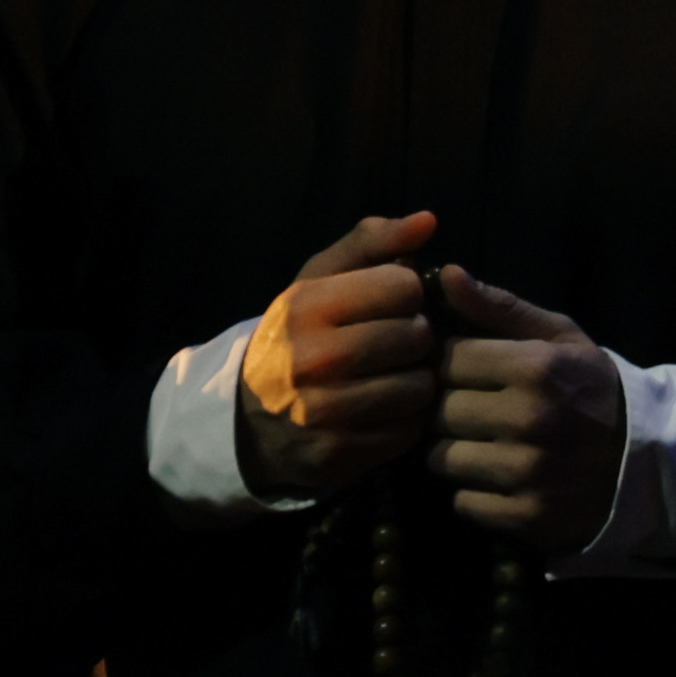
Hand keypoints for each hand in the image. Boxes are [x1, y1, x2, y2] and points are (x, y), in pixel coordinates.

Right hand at [236, 212, 442, 496]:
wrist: (247, 416)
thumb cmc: (298, 334)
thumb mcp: (320, 278)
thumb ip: (373, 242)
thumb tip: (428, 221)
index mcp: (307, 305)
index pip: (403, 286)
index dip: (407, 293)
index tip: (392, 304)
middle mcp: (311, 359)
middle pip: (415, 337)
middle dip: (417, 337)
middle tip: (400, 343)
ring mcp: (323, 412)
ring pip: (419, 388)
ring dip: (417, 381)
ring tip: (396, 375)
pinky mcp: (337, 456)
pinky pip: (407, 432)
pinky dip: (406, 420)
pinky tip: (386, 409)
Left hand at [428, 266, 625, 554]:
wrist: (647, 462)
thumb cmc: (592, 388)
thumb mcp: (558, 337)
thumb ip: (499, 307)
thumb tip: (445, 274)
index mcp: (535, 368)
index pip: (447, 359)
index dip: (449, 364)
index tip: (463, 371)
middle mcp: (529, 420)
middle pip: (439, 411)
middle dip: (448, 408)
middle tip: (473, 410)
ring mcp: (528, 473)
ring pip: (442, 459)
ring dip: (454, 452)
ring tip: (484, 444)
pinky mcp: (527, 517)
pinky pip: (463, 502)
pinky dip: (474, 492)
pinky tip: (499, 478)